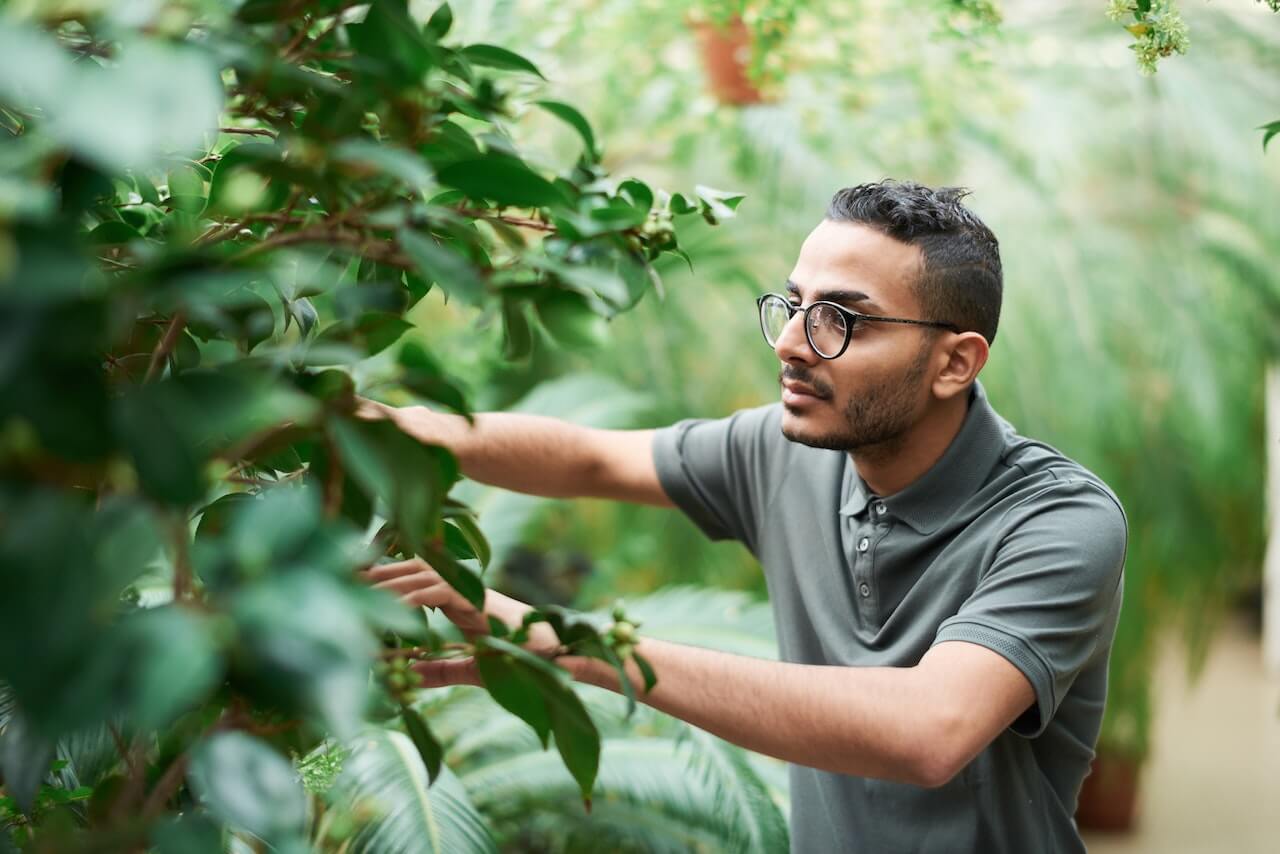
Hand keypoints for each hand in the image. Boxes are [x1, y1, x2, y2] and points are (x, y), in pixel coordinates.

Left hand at [361, 557, 553, 687]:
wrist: (558, 663)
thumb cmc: (522, 665)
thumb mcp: (469, 668)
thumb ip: (439, 669)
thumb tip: (406, 675)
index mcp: (463, 601)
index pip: (421, 577)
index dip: (391, 575)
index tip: (359, 578)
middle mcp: (467, 591)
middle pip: (418, 567)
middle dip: (383, 569)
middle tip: (346, 572)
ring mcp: (474, 593)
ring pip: (427, 574)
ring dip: (392, 578)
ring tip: (361, 584)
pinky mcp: (480, 604)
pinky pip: (442, 593)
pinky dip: (415, 598)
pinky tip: (393, 606)